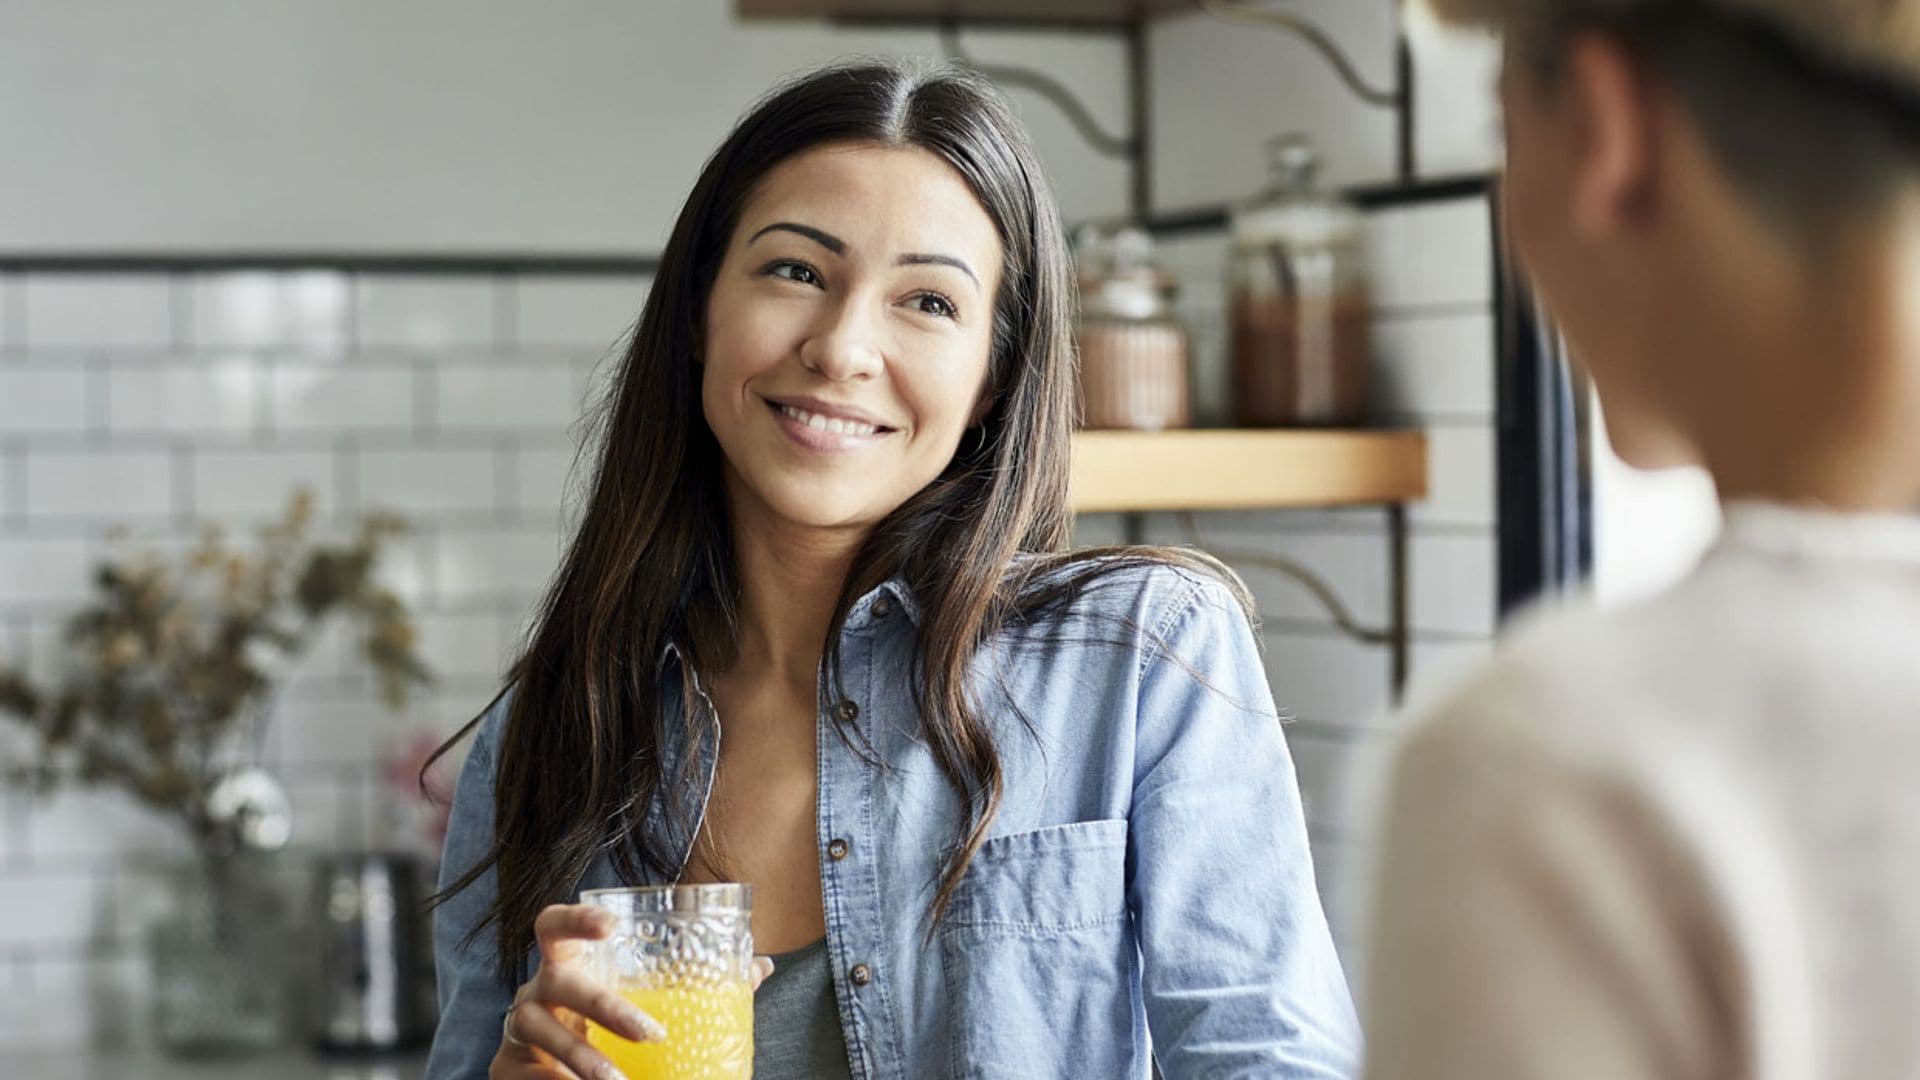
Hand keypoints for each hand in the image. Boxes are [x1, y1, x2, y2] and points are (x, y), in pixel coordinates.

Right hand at [489, 902, 775, 1079]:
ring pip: (537, 1029)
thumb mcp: (641, 1002)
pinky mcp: (506, 1065)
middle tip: (649, 1033)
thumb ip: (693, 984)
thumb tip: (760, 967)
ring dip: (579, 1055)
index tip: (611, 925)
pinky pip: (522, 1071)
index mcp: (570, 963)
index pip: (555, 924)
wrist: (553, 1072)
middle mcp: (538, 986)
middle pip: (559, 981)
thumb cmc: (604, 1024)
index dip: (576, 918)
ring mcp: (518, 1025)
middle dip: (603, 1005)